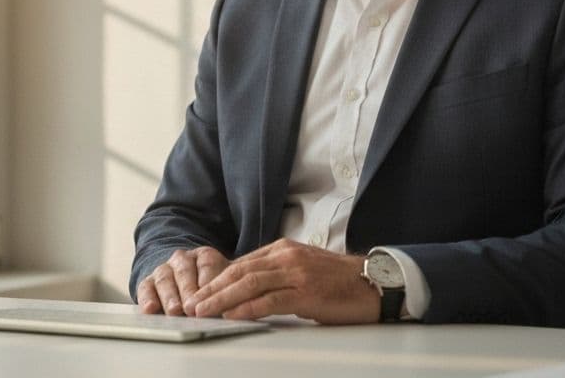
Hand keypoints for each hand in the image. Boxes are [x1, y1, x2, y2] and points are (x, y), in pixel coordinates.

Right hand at [136, 247, 229, 315]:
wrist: (188, 282)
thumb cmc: (211, 288)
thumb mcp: (223, 285)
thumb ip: (227, 292)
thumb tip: (232, 309)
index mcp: (205, 256)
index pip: (207, 265)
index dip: (209, 282)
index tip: (212, 298)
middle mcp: (182, 259)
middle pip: (184, 273)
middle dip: (188, 291)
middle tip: (192, 308)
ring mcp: (163, 270)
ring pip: (165, 280)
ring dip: (170, 297)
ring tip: (175, 311)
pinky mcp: (148, 283)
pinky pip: (145, 289)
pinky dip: (147, 299)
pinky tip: (150, 309)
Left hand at [187, 239, 379, 323]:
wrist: (373, 283)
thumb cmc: (337, 281)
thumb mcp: (301, 270)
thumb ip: (275, 275)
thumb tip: (243, 288)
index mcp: (282, 249)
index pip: (241, 264)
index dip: (216, 279)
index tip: (198, 293)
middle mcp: (286, 257)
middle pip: (239, 272)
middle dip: (211, 289)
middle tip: (191, 304)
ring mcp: (296, 273)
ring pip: (249, 284)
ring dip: (222, 299)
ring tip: (203, 311)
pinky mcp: (307, 293)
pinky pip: (270, 300)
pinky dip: (247, 308)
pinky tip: (232, 316)